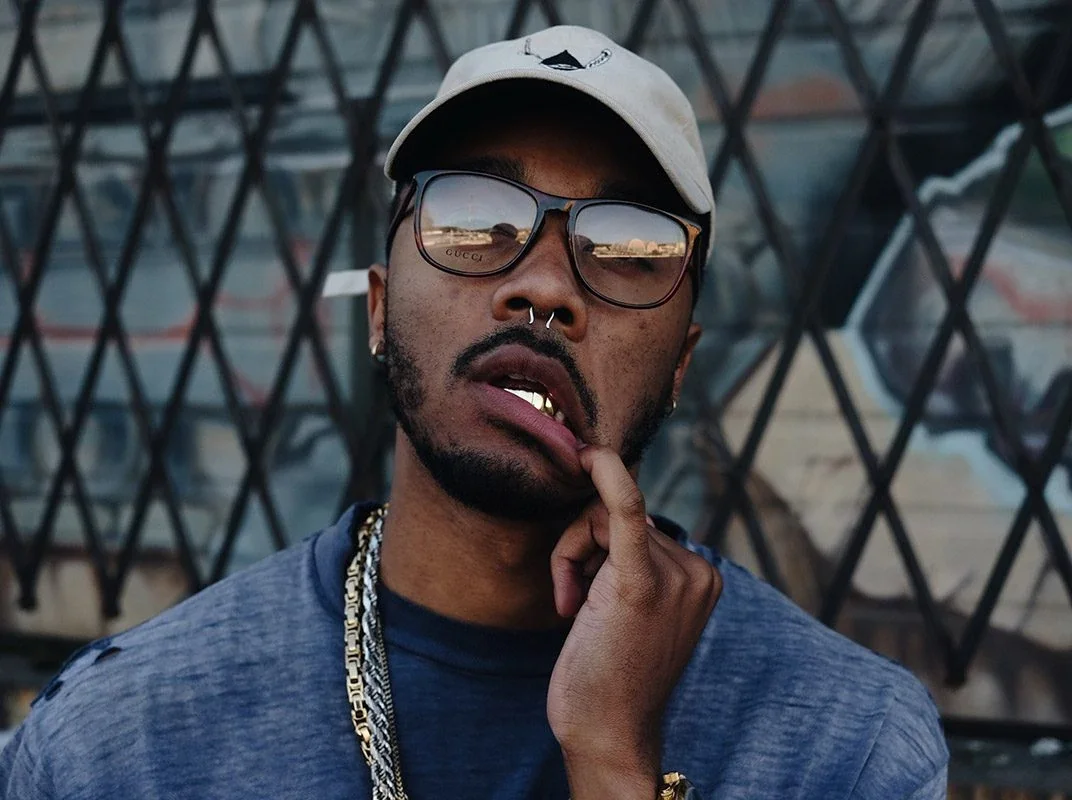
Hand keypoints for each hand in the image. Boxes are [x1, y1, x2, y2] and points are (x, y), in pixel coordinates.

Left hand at [547, 445, 721, 799]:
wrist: (607, 735)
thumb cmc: (608, 677)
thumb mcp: (628, 611)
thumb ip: (630, 562)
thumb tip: (606, 509)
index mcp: (700, 574)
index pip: (637, 521)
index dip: (596, 519)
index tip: (579, 472)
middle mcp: (697, 569)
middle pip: (617, 516)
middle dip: (580, 546)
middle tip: (571, 601)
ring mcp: (677, 576)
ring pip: (599, 518)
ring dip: (572, 556)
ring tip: (575, 610)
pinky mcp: (643, 583)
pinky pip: (624, 510)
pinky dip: (609, 477)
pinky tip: (591, 456)